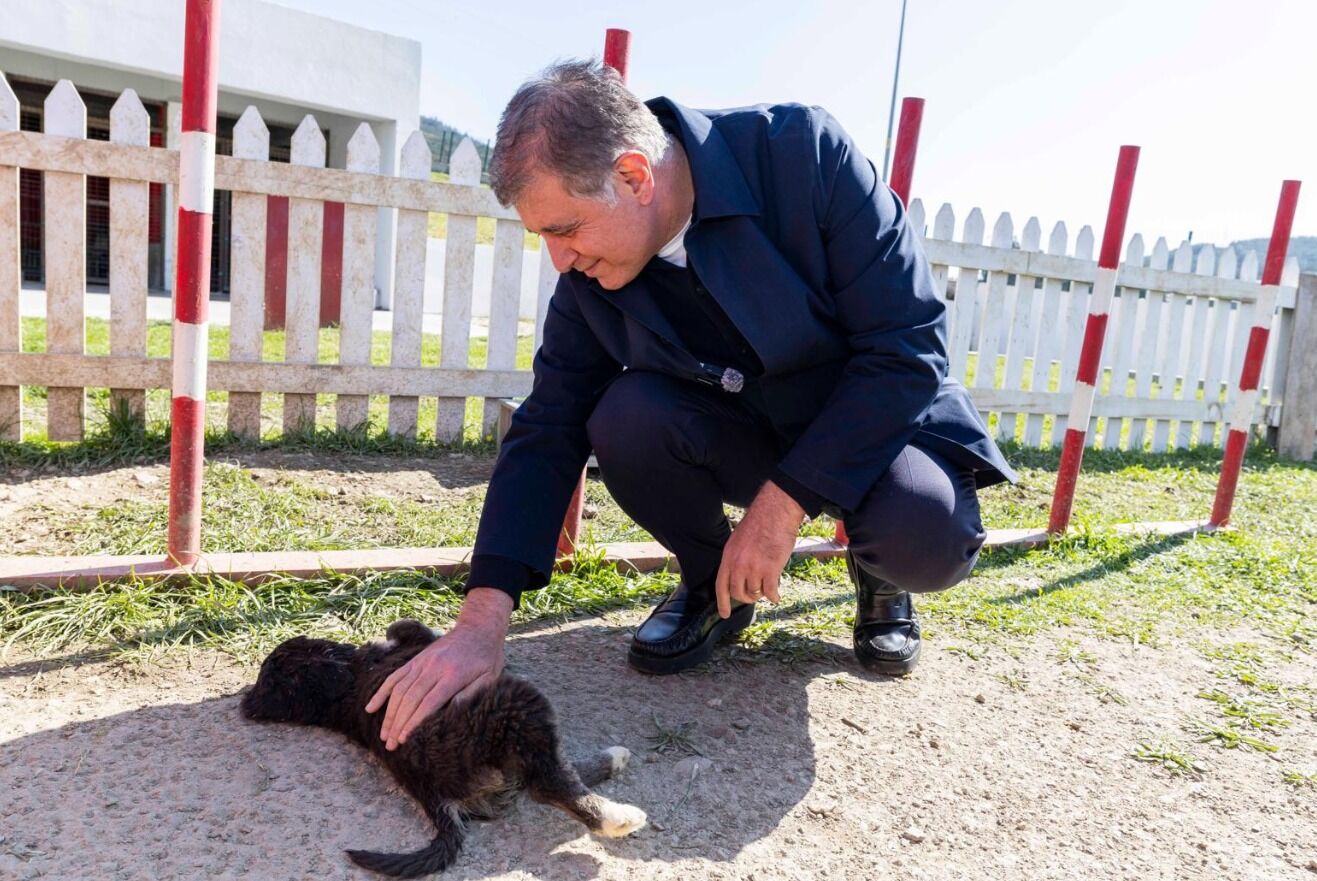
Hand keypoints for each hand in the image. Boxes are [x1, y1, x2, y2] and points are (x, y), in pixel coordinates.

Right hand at [364, 588, 511, 750]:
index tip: (404, 739)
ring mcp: (422, 662)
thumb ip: (471, 695)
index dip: (414, 722)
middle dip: (398, 724)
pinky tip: (371, 708)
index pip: (428, 703)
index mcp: (453, 675)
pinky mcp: (416, 659)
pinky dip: (381, 692)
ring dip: (389, 713)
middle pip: (410, 699)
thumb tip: (451, 713)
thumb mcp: (490, 678)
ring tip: (384, 735)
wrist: (478, 628)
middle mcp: (434, 667)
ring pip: (399, 689)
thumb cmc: (487, 658)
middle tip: (390, 745)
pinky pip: (395, 676)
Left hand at [715, 480, 804, 618]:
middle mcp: (738, 565)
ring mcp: (754, 568)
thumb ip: (736, 559)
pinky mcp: (770, 570)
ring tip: (768, 586)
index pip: (721, 585)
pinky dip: (775, 596)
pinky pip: (770, 592)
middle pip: (738, 593)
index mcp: (728, 557)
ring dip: (762, 593)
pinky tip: (777, 595)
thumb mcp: (738, 541)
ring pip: (755, 593)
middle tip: (755, 594)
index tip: (724, 614)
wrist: (774, 513)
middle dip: (747, 597)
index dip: (722, 602)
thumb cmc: (759, 524)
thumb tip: (739, 577)